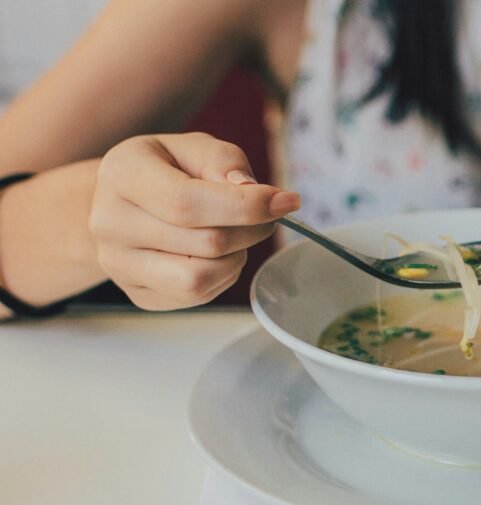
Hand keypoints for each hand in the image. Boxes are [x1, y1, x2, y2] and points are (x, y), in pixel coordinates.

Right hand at [89, 132, 300, 309]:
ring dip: (236, 258)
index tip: (285, 201)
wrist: (120, 202)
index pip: (187, 203)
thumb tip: (252, 191)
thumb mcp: (192, 147)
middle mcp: (110, 223)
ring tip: (236, 236)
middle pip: (205, 243)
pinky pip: (195, 297)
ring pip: (199, 280)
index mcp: (122, 175)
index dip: (245, 206)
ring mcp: (119, 264)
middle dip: (251, 230)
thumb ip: (223, 161)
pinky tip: (217, 256)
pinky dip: (221, 277)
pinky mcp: (137, 293)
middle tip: (266, 216)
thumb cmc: (165, 170)